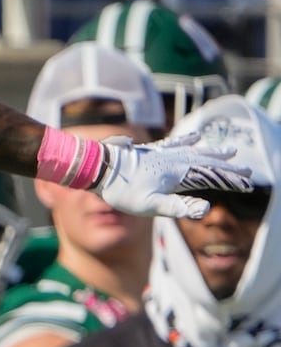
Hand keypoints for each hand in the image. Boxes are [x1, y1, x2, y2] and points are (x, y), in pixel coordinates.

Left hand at [93, 132, 252, 217]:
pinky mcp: (152, 152)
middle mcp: (173, 160)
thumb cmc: (122, 191)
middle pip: (206, 163)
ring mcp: (163, 155)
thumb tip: (206, 209)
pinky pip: (176, 144)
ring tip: (228, 151)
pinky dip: (188, 141)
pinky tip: (195, 137)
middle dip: (227, 168)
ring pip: (195, 152)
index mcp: (177, 173)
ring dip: (213, 153)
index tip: (247, 184)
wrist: (99, 169)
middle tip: (247, 172)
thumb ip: (178, 207)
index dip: (229, 181)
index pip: (211, 176)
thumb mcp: (150, 206)